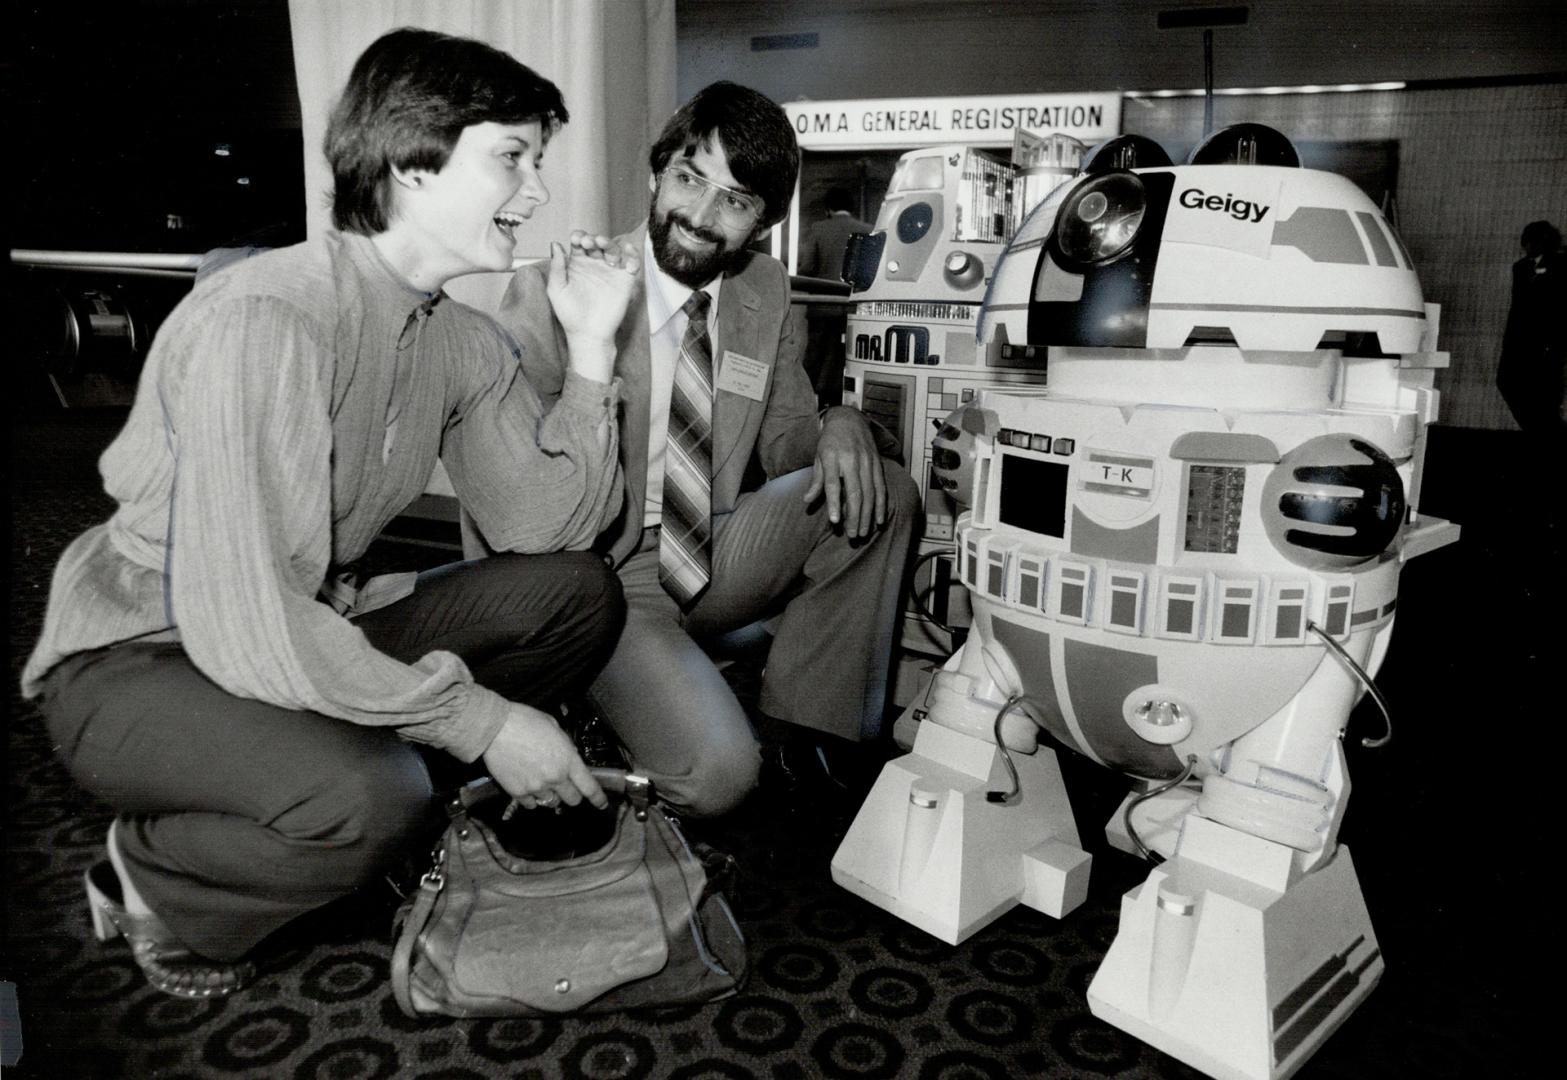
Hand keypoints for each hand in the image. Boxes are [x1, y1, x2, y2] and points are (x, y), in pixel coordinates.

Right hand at [481, 702, 607, 810]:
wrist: (495, 728)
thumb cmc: (525, 721)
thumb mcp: (554, 727)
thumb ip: (565, 746)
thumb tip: (568, 756)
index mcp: (568, 760)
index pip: (589, 787)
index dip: (598, 798)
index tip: (601, 804)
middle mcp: (555, 777)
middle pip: (572, 800)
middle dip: (572, 795)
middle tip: (566, 787)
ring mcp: (536, 787)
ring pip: (552, 804)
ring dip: (552, 797)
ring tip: (544, 784)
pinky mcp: (518, 792)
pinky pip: (531, 805)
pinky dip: (532, 800)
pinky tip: (529, 787)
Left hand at [546, 231, 640, 381]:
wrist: (588, 334)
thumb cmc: (570, 314)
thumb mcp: (556, 289)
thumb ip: (556, 267)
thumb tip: (556, 244)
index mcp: (577, 265)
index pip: (579, 243)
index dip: (579, 237)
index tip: (576, 239)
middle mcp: (594, 265)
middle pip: (597, 243)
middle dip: (593, 238)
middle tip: (588, 242)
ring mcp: (610, 272)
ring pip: (613, 250)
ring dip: (609, 243)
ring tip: (602, 244)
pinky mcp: (624, 281)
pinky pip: (632, 263)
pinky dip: (633, 255)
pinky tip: (627, 252)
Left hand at [803, 406, 887, 537]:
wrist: (849, 419)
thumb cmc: (830, 442)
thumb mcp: (819, 457)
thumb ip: (816, 480)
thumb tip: (807, 500)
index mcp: (832, 457)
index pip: (833, 483)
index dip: (835, 503)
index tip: (835, 521)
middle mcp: (851, 460)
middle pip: (855, 492)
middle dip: (854, 516)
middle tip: (851, 535)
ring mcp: (867, 462)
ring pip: (869, 493)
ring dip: (867, 515)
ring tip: (862, 533)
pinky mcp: (877, 464)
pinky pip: (881, 488)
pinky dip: (880, 505)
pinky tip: (879, 520)